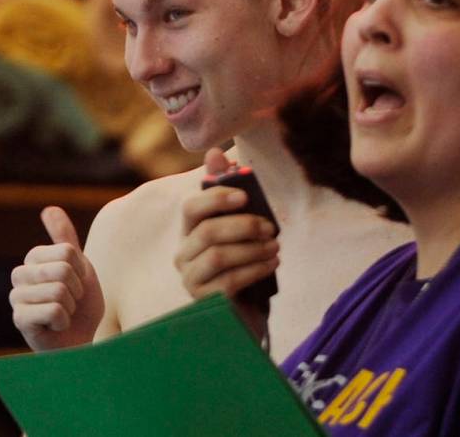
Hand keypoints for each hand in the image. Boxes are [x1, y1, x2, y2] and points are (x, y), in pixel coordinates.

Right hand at [9, 206, 104, 350]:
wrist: (81, 342)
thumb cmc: (80, 306)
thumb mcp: (79, 267)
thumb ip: (64, 239)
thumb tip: (49, 208)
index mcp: (33, 259)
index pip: (68, 251)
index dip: (82, 271)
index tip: (78, 284)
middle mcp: (19, 276)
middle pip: (62, 269)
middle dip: (77, 289)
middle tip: (71, 302)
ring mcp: (17, 298)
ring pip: (59, 290)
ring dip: (71, 307)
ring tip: (64, 315)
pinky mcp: (19, 320)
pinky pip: (54, 310)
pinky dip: (64, 321)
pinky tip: (56, 327)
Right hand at [173, 148, 279, 336]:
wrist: (248, 308)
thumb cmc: (244, 260)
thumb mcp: (242, 225)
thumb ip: (231, 190)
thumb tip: (214, 153)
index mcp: (190, 231)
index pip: (192, 207)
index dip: (217, 198)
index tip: (246, 195)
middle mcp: (184, 254)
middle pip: (208, 231)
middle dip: (244, 225)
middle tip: (272, 228)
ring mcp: (191, 279)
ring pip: (218, 255)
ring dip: (252, 248)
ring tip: (275, 247)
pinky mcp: (205, 301)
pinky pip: (229, 280)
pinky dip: (254, 268)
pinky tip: (272, 263)